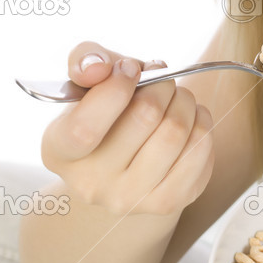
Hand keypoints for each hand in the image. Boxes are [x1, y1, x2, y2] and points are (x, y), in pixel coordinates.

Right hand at [40, 41, 214, 216]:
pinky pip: (200, 150)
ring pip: (176, 132)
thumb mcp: (88, 80)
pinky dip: (202, 123)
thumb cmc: (106, 110)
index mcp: (60, 151)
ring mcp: (130, 200)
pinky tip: (190, 119)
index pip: (85, 127)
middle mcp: (90, 184)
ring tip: (177, 97)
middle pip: (145, 116)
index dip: (117, 88)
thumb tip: (98, 67)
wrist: (125, 164)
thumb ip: (86, 60)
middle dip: (161, 84)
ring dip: (185, 100)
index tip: (131, 69)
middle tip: (161, 77)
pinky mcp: (167, 202)